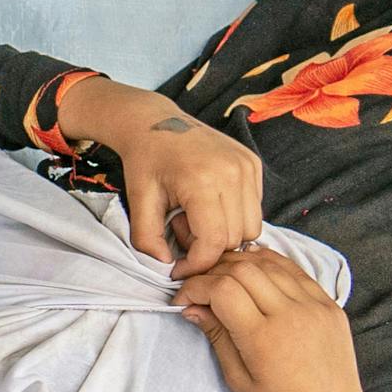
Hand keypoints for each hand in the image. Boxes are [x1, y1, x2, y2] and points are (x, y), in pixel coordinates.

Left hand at [57, 76, 264, 272]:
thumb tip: (167, 266)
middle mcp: (234, 172)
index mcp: (203, 182)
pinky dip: (233, 217)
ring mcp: (248, 166)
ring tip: (193, 219)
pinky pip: (254, 208)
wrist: (156, 123)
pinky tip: (206, 205)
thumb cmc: (145, 162)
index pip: (215, 242)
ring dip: (224, 234)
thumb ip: (148, 240)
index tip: (177, 268)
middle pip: (236, 238)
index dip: (196, 264)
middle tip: (179, 231)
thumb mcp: (138, 203)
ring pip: (251, 227)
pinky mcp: (253, 164)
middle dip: (208, 248)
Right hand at [176, 244, 371, 391]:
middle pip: (243, 269)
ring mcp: (315, 306)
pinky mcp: (329, 303)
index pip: (222, 289)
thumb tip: (191, 308)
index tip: (183, 299)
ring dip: (240, 264)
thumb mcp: (237, 378)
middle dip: (213, 272)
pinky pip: (296, 270)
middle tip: (201, 287)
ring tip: (224, 277)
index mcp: (263, 338)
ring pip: (270, 263)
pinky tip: (254, 269)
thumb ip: (216, 336)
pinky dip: (271, 264)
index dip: (195, 287)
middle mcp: (291, 315)